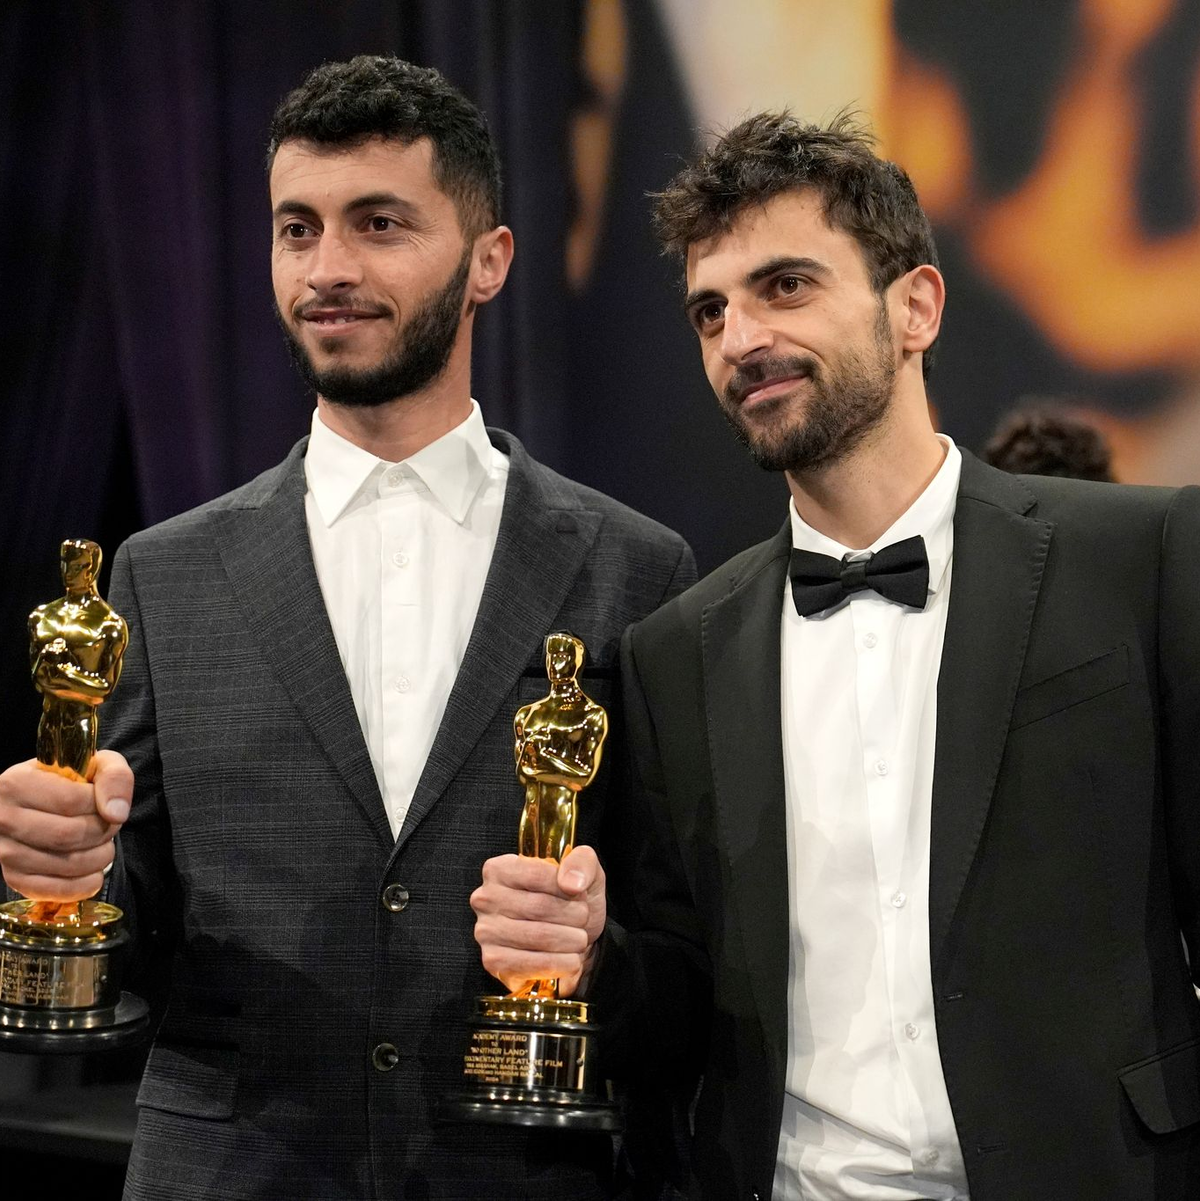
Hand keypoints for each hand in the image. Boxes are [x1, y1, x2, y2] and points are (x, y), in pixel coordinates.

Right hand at [0, 751, 131, 900]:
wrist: (40, 802)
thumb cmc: (69, 782)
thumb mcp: (93, 765)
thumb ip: (113, 777)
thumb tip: (116, 813)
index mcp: (16, 784)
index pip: (72, 802)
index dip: (101, 806)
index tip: (106, 805)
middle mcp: (3, 819)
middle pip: (70, 834)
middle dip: (103, 832)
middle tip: (110, 826)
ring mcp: (5, 852)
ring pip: (66, 863)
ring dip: (100, 857)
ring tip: (103, 845)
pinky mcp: (14, 878)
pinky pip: (57, 890)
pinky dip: (86, 884)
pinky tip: (94, 871)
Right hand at [471, 845, 605, 996]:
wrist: (570, 939)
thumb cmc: (570, 900)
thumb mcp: (583, 870)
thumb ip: (582, 862)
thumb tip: (571, 883)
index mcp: (499, 869)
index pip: (536, 874)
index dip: (566, 888)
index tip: (580, 895)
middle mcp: (486, 898)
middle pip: (539, 907)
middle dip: (572, 916)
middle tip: (583, 920)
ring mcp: (486, 931)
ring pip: (539, 936)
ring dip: (570, 940)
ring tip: (579, 939)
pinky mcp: (493, 961)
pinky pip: (532, 964)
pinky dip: (560, 963)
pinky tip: (571, 960)